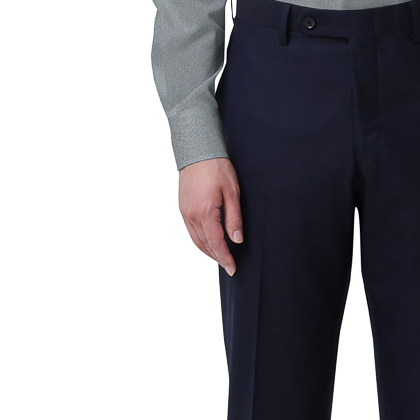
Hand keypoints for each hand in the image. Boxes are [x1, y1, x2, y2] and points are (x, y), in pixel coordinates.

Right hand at [178, 157, 242, 274]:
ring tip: (220, 257)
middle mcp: (191, 215)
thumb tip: (236, 240)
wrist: (197, 150)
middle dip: (216, 258)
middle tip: (229, 266)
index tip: (233, 268)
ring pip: (195, 240)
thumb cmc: (217, 167)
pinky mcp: (182, 207)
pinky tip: (209, 242)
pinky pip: (190, 231)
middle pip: (204, 245)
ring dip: (207, 251)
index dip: (225, 258)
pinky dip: (200, 241)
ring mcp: (184, 212)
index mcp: (205, 212)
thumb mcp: (232, 192)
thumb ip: (234, 218)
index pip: (216, 243)